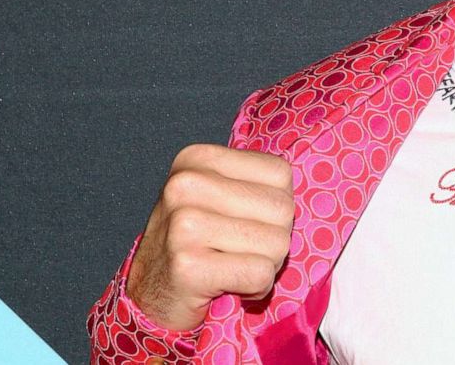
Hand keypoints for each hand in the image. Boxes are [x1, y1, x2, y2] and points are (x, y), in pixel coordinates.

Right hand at [125, 144, 294, 330]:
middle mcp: (186, 185)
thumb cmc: (195, 243)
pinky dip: (255, 288)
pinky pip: (259, 274)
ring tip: (231, 267)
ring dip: (264, 266)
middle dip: (273, 239)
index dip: (274, 207)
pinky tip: (228, 286)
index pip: (280, 173)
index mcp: (197, 159)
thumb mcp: (219, 195)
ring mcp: (184, 225)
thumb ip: (257, 183)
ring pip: (277, 244)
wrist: (150, 296)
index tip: (243, 222)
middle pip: (282, 209)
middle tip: (239, 252)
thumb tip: (304, 188)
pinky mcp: (187, 266)